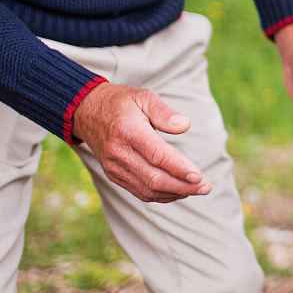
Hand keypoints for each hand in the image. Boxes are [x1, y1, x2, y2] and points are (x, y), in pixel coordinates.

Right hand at [71, 83, 211, 202]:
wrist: (87, 112)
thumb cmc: (121, 103)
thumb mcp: (143, 97)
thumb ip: (164, 111)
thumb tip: (185, 125)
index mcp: (127, 131)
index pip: (156, 155)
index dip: (179, 168)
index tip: (199, 175)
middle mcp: (118, 153)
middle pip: (154, 178)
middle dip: (183, 186)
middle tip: (206, 187)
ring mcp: (114, 167)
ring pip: (148, 189)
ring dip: (175, 193)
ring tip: (197, 190)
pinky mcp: (113, 175)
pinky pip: (140, 192)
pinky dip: (161, 196)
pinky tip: (179, 192)